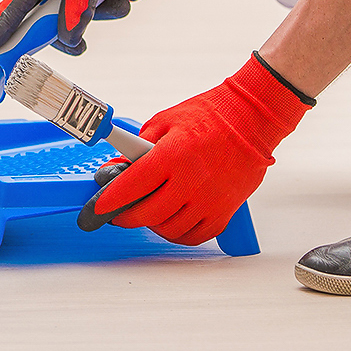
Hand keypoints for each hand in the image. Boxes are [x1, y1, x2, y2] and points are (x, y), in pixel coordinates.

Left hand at [78, 54, 312, 245]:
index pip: (131, 186)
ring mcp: (209, 200)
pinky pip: (194, 236)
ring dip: (153, 224)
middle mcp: (191, 181)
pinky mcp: (224, 211)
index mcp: (172, 155)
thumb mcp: (166, 121)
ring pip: (170, 230)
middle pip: (148, 214)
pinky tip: (173, 219)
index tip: (98, 208)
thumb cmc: (210, 115)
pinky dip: (179, 233)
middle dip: (127, 216)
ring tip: (149, 211)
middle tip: (120, 212)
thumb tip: (115, 169)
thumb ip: (138, 147)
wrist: (251, 118)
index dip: (110, 201)